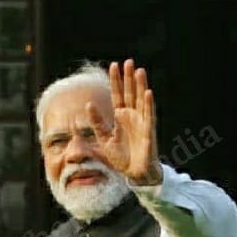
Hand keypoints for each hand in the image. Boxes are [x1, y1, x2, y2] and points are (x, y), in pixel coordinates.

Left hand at [85, 59, 161, 184]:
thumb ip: (97, 122)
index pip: (117, 95)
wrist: (134, 174)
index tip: (113, 65)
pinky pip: (148, 115)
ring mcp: (141, 122)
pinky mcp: (148, 131)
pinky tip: (147, 92)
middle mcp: (132, 117)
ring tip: (139, 70)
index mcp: (121, 118)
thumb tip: (88, 105)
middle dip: (128, 78)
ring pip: (140, 100)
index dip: (116, 81)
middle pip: (130, 93)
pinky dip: (148, 104)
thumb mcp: (104, 139)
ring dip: (140, 85)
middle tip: (128, 62)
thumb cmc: (122, 158)